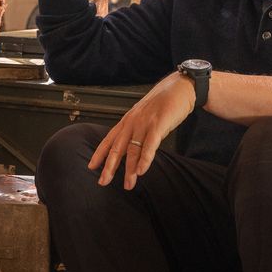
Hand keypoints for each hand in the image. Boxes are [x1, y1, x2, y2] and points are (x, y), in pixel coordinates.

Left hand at [88, 72, 195, 189]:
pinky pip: (150, 145)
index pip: (109, 140)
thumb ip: (137, 131)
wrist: (179, 86)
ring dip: (130, 170)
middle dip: (109, 167)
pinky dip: (145, 159)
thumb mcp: (145, 117)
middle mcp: (132, 122)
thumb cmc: (163, 103)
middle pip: (117, 148)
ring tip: (128, 184)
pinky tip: (141, 171)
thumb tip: (132, 149)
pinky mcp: (159, 124)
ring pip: (133, 150)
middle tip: (103, 182)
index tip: (91, 167)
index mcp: (127, 121)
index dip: (99, 154)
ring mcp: (145, 123)